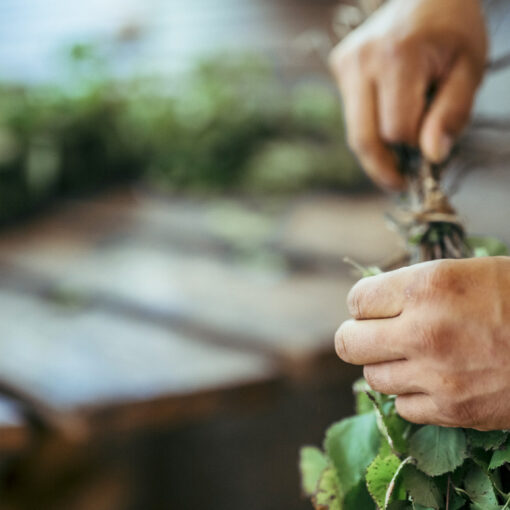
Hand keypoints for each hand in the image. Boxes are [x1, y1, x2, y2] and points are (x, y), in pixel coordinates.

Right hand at [329, 0, 487, 189]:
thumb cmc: (453, 29)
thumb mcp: (469, 69)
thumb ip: (452, 114)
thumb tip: (431, 157)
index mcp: (398, 56)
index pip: (396, 130)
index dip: (414, 146)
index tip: (431, 148)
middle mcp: (362, 60)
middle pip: (362, 138)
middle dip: (382, 166)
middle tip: (399, 181)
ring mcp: (345, 63)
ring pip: (354, 131)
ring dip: (377, 147)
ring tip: (399, 148)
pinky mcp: (339, 66)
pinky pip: (352, 114)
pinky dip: (370, 126)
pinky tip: (388, 114)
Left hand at [335, 257, 509, 429]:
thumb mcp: (462, 273)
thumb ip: (411, 289)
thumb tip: (371, 304)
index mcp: (426, 287)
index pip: (357, 300)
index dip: (364, 304)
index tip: (375, 307)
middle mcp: (423, 331)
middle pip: (349, 343)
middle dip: (359, 336)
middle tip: (377, 334)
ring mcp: (437, 376)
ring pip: (373, 377)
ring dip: (386, 365)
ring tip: (411, 355)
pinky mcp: (453, 412)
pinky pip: (403, 407)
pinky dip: (411, 394)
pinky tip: (432, 380)